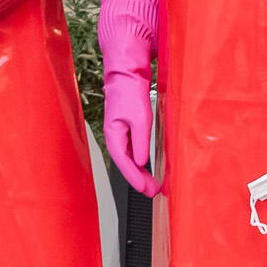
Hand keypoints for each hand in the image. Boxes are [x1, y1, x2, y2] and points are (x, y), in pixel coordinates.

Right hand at [102, 68, 159, 195]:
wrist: (127, 75)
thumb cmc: (130, 93)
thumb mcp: (140, 118)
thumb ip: (140, 142)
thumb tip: (140, 162)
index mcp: (113, 135)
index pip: (123, 162)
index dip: (134, 178)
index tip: (145, 189)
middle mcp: (114, 137)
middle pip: (126, 164)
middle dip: (139, 180)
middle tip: (153, 191)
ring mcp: (120, 134)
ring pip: (129, 159)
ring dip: (140, 172)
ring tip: (152, 184)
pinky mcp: (126, 130)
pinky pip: (131, 151)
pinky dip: (139, 161)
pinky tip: (146, 168)